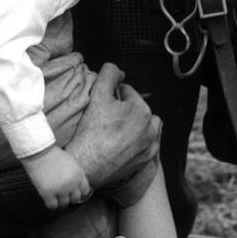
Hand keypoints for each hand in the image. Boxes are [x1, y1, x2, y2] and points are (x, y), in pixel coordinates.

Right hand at [22, 145, 90, 210]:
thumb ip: (77, 174)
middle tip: (63, 194)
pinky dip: (51, 204)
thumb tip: (80, 186)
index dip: (79, 192)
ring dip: (60, 202)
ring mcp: (60, 189)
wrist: (40, 152)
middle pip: (75, 199)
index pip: (84, 190)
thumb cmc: (54, 156)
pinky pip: (53, 206)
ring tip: (55, 197)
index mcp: (79, 174)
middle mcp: (72, 183)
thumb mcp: (72, 162)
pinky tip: (49, 198)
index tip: (73, 192)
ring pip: (64, 204)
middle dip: (70, 197)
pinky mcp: (48, 192)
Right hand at [64, 63, 160, 189]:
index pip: (128, 92)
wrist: (85, 167)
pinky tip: (124, 143)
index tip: (102, 105)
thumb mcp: (97, 95)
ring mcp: (150, 146)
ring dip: (136, 124)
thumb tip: (117, 70)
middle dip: (125, 109)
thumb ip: (109, 74)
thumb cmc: (90, 132)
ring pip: (146, 126)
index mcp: (142, 110)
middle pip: (137, 109)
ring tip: (117, 130)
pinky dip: (139, 141)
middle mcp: (151, 128)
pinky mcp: (146, 160)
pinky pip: (147, 144)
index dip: (113, 95)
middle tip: (106, 118)